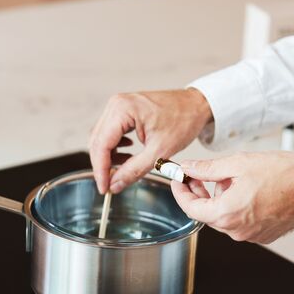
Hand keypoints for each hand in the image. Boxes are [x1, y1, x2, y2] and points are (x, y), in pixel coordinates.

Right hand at [89, 89, 211, 193]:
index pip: (101, 145)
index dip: (100, 170)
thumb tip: (114, 185)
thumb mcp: (159, 151)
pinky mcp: (124, 109)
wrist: (196, 105)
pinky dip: (116, 146)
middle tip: (112, 183)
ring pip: (103, 137)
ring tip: (126, 166)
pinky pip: (111, 131)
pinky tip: (129, 152)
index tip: (104, 188)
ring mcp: (119, 105)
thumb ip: (133, 170)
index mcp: (123, 110)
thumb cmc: (183, 121)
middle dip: (103, 164)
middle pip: (98, 141)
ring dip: (110, 156)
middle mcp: (116, 104)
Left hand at [171, 151, 293, 243]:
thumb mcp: (237, 164)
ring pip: (221, 215)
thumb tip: (188, 168)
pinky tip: (241, 190)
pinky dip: (232, 205)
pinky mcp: (260, 234)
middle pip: (205, 212)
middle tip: (198, 175)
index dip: (179, 191)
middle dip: (198, 192)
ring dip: (217, 197)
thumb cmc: (283, 174)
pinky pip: (236, 221)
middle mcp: (236, 230)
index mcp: (227, 213)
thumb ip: (206, 169)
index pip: (190, 207)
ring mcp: (249, 235)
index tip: (177, 180)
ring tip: (229, 179)